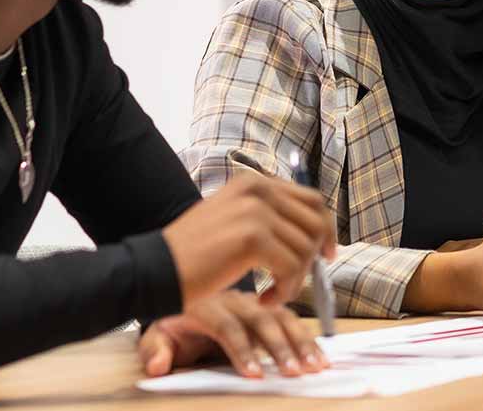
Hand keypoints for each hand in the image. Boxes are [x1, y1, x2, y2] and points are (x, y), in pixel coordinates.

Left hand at [136, 290, 328, 378]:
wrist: (183, 292)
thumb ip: (155, 350)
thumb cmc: (175, 324)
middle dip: (280, 347)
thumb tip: (159, 366)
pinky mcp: (268, 306)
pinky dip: (308, 336)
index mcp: (206, 306)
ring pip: (283, 316)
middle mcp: (234, 300)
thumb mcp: (157, 336)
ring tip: (315, 365)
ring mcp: (254, 301)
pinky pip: (291, 318)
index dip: (243, 351)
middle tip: (293, 372)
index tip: (255, 375)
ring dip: (301, 341)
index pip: (228, 327)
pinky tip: (320, 355)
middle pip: (262, 319)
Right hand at [162, 173, 334, 307]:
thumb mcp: (234, 221)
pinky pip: (293, 268)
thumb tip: (316, 233)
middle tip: (295, 282)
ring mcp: (256, 210)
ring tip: (272, 295)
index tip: (327, 255)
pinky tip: (265, 300)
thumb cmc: (193, 256)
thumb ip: (269, 217)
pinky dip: (285, 291)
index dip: (326, 229)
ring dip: (295, 280)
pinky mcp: (253, 237)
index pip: (312, 200)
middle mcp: (258, 188)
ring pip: (306, 249)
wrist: (155, 271)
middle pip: (316, 223)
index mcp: (254, 182)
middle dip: (313, 258)